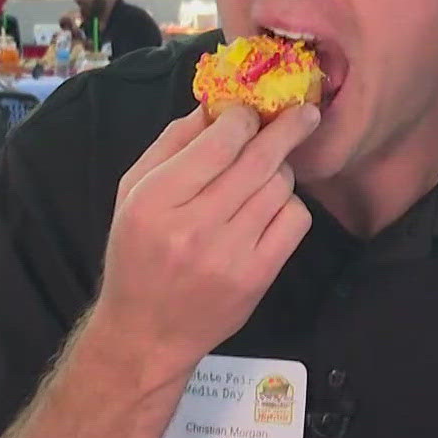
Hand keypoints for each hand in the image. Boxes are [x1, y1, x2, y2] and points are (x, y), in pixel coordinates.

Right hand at [92, 104, 318, 370]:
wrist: (148, 332)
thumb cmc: (138, 255)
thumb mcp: (134, 192)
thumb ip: (171, 144)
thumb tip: (216, 105)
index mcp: (157, 199)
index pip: (220, 141)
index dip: (244, 118)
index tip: (251, 113)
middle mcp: (193, 225)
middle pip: (258, 159)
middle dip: (286, 128)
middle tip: (303, 112)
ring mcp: (229, 254)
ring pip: (280, 187)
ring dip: (280, 171)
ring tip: (266, 174)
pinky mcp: (257, 277)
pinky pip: (294, 221)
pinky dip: (290, 206)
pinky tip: (272, 208)